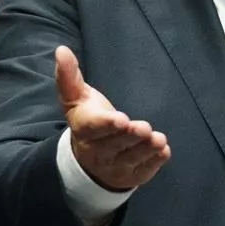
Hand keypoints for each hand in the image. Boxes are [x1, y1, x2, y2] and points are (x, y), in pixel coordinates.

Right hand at [56, 45, 169, 191]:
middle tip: (143, 127)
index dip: (107, 124)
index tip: (121, 119)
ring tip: (158, 139)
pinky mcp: (132, 176)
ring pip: (131, 158)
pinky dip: (154, 161)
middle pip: (115, 144)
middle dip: (130, 136)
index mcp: (84, 130)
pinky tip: (163, 151)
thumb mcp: (76, 100)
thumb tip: (61, 50)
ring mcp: (115, 167)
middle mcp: (97, 152)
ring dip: (146, 149)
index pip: (93, 128)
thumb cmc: (88, 122)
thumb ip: (69, 77)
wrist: (90, 162)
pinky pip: (145, 170)